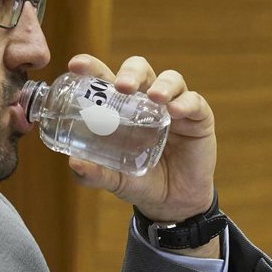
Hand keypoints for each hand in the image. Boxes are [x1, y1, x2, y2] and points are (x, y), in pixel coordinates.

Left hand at [65, 55, 216, 226]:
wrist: (172, 204)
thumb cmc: (140, 182)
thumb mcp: (114, 180)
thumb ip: (94, 174)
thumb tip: (74, 163)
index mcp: (121, 107)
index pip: (106, 78)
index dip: (93, 67)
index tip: (77, 66)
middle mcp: (147, 100)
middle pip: (139, 70)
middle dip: (130, 72)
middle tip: (121, 86)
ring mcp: (174, 107)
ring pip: (170, 80)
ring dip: (162, 84)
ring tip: (154, 97)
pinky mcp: (198, 118)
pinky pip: (194, 102)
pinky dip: (185, 103)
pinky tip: (175, 112)